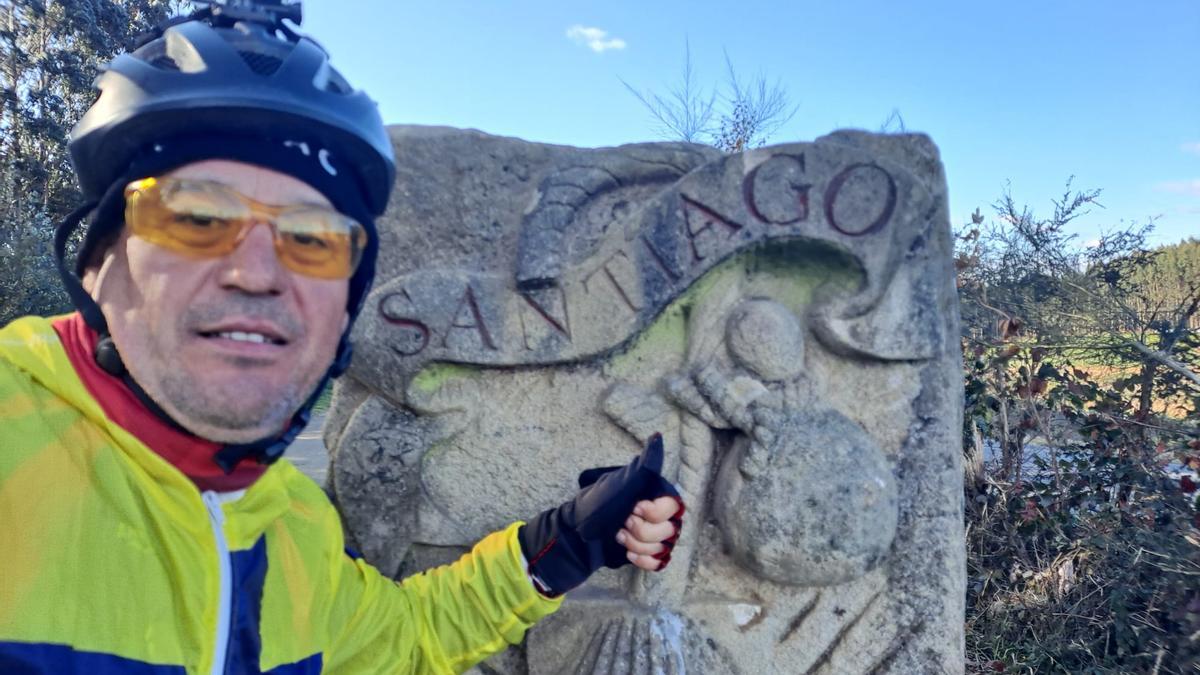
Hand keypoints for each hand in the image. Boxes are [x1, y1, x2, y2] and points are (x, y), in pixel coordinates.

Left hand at [518, 434, 684, 596]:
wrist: (577, 533)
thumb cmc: (596, 505)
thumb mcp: (618, 483)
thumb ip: (643, 465)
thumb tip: (658, 437)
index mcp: (657, 494)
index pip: (674, 507)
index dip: (655, 512)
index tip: (634, 508)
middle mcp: (662, 514)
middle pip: (669, 530)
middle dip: (641, 531)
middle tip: (621, 522)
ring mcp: (657, 535)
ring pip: (663, 548)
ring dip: (637, 544)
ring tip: (618, 535)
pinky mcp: (649, 553)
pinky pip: (660, 563)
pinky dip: (642, 560)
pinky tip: (627, 553)